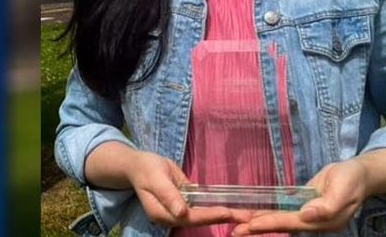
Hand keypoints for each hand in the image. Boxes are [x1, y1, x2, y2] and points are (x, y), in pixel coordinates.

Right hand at [124, 151, 241, 228]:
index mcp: (162, 213)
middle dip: (222, 218)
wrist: (139, 165)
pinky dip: (217, 210)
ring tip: (245, 215)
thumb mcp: (156, 178)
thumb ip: (168, 195)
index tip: (228, 212)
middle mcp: (172, 217)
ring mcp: (178, 212)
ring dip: (224, 216)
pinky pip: (202, 210)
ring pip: (203, 217)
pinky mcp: (184, 205)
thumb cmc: (147, 169)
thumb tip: (181, 213)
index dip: (209, 215)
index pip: (190, 217)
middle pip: (200, 220)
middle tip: (246, 217)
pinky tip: (233, 210)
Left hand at [231, 160, 368, 234]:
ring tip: (236, 225)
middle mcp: (312, 221)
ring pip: (279, 220)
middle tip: (234, 230)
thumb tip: (308, 215)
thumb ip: (327, 206)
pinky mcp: (303, 207)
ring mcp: (307, 216)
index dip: (271, 224)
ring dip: (258, 222)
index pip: (291, 222)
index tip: (251, 225)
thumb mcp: (344, 189)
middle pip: (281, 225)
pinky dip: (267, 214)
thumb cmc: (353, 179)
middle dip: (258, 227)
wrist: (360, 174)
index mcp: (322, 220)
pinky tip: (252, 216)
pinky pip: (282, 212)